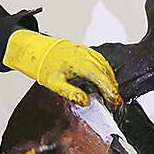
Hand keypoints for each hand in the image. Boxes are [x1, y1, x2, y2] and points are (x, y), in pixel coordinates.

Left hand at [2, 29, 120, 106]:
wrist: (38, 50)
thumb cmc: (45, 66)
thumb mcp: (56, 84)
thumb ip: (72, 93)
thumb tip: (86, 101)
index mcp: (80, 63)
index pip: (101, 78)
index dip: (110, 91)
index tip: (115, 102)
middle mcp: (86, 55)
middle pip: (106, 73)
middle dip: (113, 89)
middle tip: (115, 103)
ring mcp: (87, 51)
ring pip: (106, 66)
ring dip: (111, 81)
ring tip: (112, 95)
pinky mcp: (86, 50)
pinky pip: (102, 61)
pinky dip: (106, 72)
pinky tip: (105, 81)